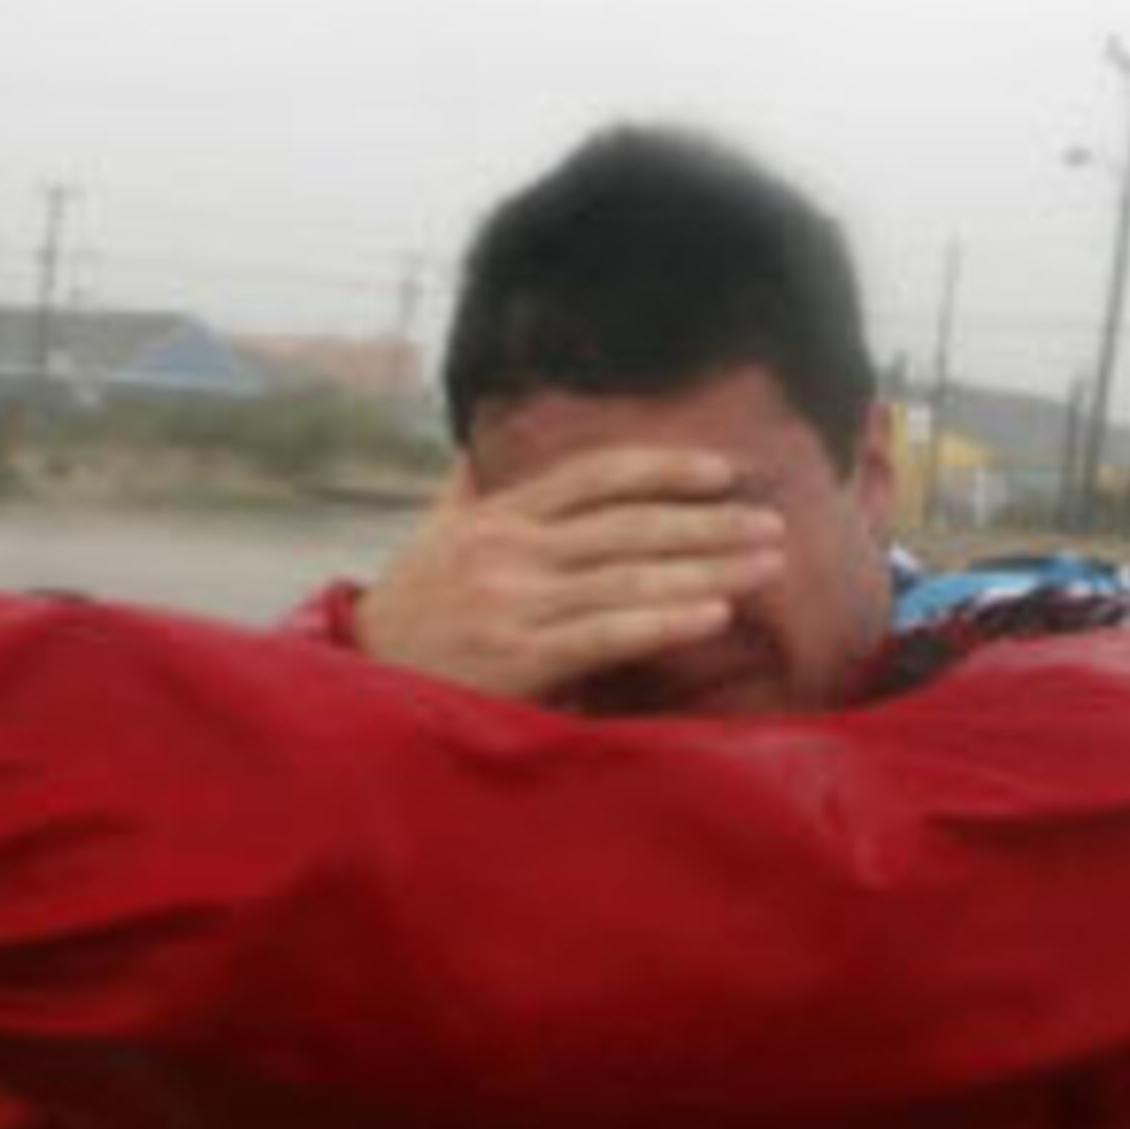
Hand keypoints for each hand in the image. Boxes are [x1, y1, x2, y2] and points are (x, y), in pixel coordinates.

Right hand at [354, 449, 784, 701]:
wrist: (356, 683)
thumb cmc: (403, 616)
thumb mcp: (429, 540)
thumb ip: (464, 492)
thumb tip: (478, 445)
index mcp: (496, 518)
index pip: (593, 475)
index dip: (661, 467)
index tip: (722, 469)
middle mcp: (509, 551)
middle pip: (628, 525)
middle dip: (708, 522)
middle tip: (774, 522)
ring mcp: (514, 604)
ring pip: (628, 576)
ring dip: (707, 568)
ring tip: (766, 564)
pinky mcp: (518, 659)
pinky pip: (607, 633)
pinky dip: (664, 621)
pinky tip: (713, 614)